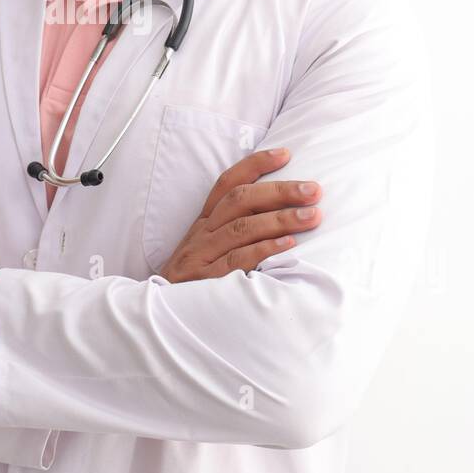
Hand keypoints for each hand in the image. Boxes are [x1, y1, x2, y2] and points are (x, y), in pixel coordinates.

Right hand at [157, 147, 321, 281]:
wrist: (160, 318)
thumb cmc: (194, 284)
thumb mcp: (208, 252)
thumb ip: (237, 234)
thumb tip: (282, 215)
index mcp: (204, 223)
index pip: (227, 183)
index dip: (255, 165)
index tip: (286, 154)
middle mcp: (201, 234)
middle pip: (240, 200)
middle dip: (279, 191)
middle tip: (313, 190)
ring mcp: (201, 256)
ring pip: (242, 227)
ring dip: (280, 219)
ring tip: (312, 216)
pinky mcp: (204, 281)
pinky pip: (237, 260)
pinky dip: (264, 249)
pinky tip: (289, 244)